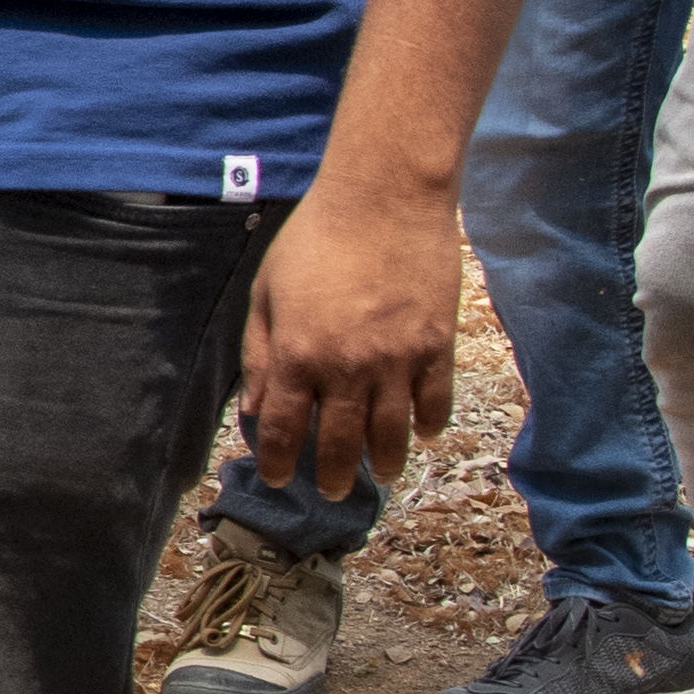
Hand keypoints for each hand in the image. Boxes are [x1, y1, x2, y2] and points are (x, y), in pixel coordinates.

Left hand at [235, 172, 456, 503]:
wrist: (383, 201)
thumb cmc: (314, 240)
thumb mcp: (267, 294)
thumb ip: (261, 355)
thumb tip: (256, 410)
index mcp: (299, 356)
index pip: (285, 430)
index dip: (279, 463)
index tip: (278, 481)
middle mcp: (348, 369)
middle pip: (341, 442)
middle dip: (333, 474)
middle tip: (333, 492)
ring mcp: (398, 361)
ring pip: (392, 433)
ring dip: (385, 461)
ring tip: (380, 475)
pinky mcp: (437, 347)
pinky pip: (436, 402)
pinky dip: (429, 425)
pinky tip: (422, 435)